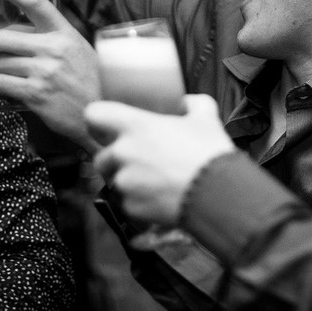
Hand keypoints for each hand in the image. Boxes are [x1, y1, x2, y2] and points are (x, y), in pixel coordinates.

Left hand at [0, 0, 100, 152]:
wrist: (103, 114)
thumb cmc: (89, 80)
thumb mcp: (77, 48)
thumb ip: (51, 37)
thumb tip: (16, 31)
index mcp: (64, 32)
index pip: (33, 1)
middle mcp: (54, 48)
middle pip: (0, 37)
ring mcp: (44, 72)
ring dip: (1, 71)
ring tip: (18, 77)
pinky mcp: (35, 95)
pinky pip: (0, 85)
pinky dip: (3, 89)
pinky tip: (17, 92)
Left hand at [86, 94, 234, 226]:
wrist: (217, 194)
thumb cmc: (209, 152)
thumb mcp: (206, 118)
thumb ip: (194, 104)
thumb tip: (188, 102)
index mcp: (135, 126)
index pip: (94, 115)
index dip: (96, 120)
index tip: (104, 127)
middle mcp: (123, 153)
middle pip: (102, 157)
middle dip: (116, 161)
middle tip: (140, 161)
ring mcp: (124, 183)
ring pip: (114, 182)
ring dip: (127, 182)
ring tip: (152, 183)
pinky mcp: (130, 208)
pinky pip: (126, 204)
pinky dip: (139, 203)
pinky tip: (159, 199)